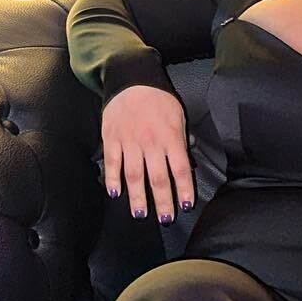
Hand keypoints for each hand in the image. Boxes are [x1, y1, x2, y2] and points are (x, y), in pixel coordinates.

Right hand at [101, 85, 193, 222]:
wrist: (132, 81)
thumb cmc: (160, 101)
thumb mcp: (179, 119)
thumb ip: (182, 143)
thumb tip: (189, 165)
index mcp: (171, 139)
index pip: (181, 170)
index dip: (184, 190)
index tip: (186, 206)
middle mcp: (151, 143)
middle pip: (158, 178)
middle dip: (163, 201)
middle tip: (166, 219)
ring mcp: (130, 142)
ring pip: (134, 176)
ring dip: (138, 197)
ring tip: (141, 214)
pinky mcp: (112, 139)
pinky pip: (113, 163)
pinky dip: (113, 180)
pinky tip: (116, 194)